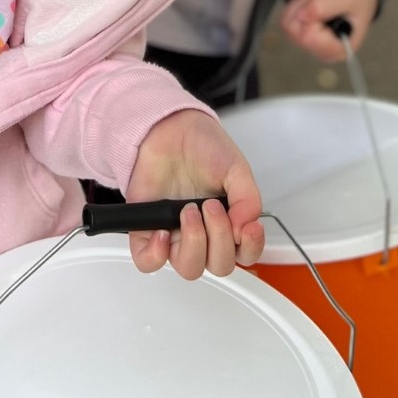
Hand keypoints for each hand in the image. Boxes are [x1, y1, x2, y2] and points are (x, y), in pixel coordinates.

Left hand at [122, 109, 267, 279]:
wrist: (168, 129)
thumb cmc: (202, 148)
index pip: (245, 254)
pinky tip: (163, 232)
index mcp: (229, 223)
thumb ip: (248, 199)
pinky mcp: (147, 232)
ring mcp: (176, 235)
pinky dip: (156, 254)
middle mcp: (204, 234)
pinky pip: (149, 262)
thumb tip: (245, 227)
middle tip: (211, 206)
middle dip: (219, 239)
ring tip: (188, 211)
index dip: (250, 248)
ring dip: (193, 243)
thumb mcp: (235, 168)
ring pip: (189, 268)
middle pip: (219, 265)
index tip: (249, 228)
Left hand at [278, 0, 380, 62]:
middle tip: (323, 0)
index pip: (309, 38)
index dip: (312, 18)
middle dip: (306, 8)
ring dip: (301, 5)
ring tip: (320, 1)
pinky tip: (312, 4)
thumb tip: (303, 15)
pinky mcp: (299, 36)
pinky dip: (296, 6)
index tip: (325, 7)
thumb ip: (327, 5)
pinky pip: (284, 20)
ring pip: (287, 25)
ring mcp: (309, 45)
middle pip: (295, 32)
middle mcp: (323, 51)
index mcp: (340, 49)